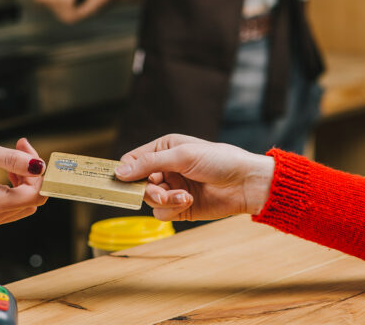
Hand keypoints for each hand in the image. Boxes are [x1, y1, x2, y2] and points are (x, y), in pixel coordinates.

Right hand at [0, 134, 47, 229]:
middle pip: (32, 200)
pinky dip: (15, 185)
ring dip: (25, 178)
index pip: (35, 195)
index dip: (39, 172)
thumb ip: (11, 159)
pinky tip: (5, 168)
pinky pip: (12, 204)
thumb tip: (39, 166)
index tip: (27, 150)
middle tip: (20, 146)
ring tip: (12, 154)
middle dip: (33, 173)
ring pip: (24, 203)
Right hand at [114, 134, 273, 221]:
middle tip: (161, 192)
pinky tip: (189, 201)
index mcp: (163, 149)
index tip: (122, 183)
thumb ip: (149, 163)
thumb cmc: (219, 160)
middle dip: (149, 190)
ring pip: (149, 201)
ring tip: (184, 196)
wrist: (246, 183)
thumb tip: (119, 172)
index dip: (125, 172)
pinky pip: (162, 214)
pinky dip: (172, 209)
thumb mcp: (182, 155)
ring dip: (164, 200)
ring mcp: (172, 189)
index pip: (132, 161)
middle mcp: (164, 169)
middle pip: (137, 185)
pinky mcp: (180, 207)